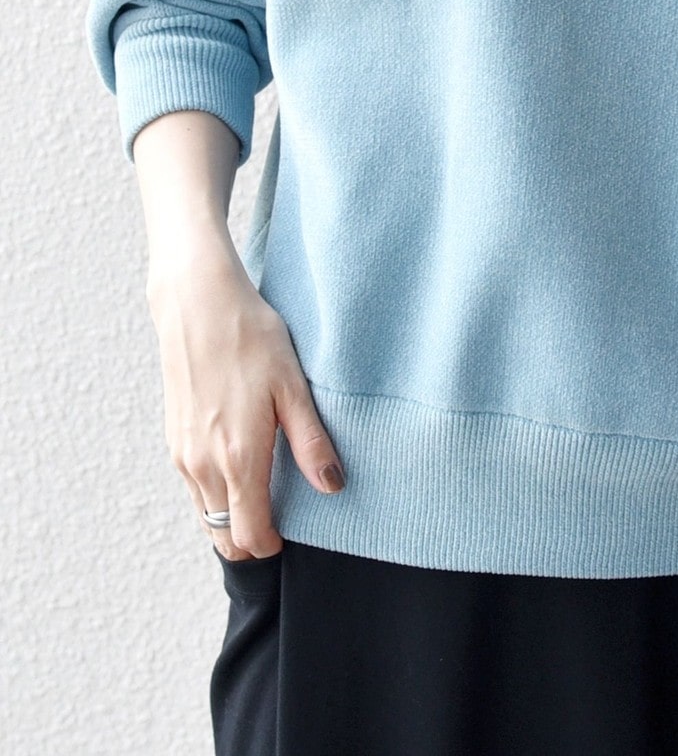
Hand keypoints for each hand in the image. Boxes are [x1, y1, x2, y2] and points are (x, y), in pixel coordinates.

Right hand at [147, 240, 344, 560]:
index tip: (292, 533)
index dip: (271, 544)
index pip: (248, 535)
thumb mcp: (292, 388)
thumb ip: (310, 443)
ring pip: (204, 516)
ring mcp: (182, 453)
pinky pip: (193, 489)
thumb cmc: (251, 339)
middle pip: (222, 536)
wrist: (198, 305)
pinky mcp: (173, 438)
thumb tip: (332, 487)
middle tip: (281, 521)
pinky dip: (213, 497)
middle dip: (250, 539)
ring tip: (264, 498)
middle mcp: (202, 465)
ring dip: (230, 520)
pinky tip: (238, 472)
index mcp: (236, 457)